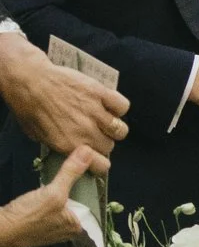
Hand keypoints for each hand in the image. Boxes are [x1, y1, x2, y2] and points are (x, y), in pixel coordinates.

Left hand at [0, 35, 128, 155]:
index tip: (97, 157)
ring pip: (120, 129)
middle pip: (109, 146)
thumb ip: (57, 144)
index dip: (100, 162)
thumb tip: (68, 147)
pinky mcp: (100, 93)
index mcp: (69, 146)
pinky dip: (118, 107)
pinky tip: (109, 104)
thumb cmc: (28, 108)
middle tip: (96, 134)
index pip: (100, 165)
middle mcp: (86, 132)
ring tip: (106, 120)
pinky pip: (122, 106)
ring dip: (114, 127)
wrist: (30, 81)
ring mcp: (95, 112)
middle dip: (103, 142)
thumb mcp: (37, 135)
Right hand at [0, 148, 112, 246]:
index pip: (93, 204)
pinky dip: (50, 197)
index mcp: (78, 226)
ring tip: (65, 174)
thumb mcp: (54, 192)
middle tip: (79, 167)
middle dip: (78, 187)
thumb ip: (71, 172)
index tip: (93, 169)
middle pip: (79, 203)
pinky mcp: (38, 225)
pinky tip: (47, 188)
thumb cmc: (28, 217)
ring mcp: (52, 228)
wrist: (0, 230)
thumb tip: (87, 152)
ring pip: (64, 204)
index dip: (93, 186)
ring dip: (63, 191)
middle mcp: (68, 230)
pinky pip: (50, 207)